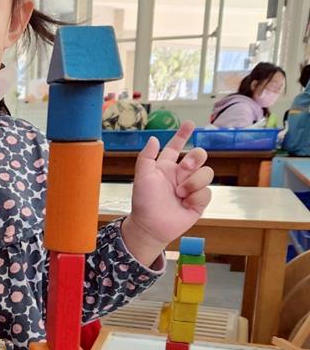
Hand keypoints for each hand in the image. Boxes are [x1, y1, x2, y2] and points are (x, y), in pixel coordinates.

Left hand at [122, 121, 213, 266]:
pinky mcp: (199, 202)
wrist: (150, 226)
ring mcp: (191, 188)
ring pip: (207, 173)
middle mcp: (181, 175)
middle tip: (186, 167)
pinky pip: (207, 192)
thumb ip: (146, 157)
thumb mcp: (142, 177)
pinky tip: (186, 204)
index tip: (190, 123)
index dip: (183, 135)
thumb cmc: (143, 202)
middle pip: (199, 155)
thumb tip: (153, 138)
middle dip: (196, 157)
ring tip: (180, 193)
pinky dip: (196, 197)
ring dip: (194, 181)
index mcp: (166, 166)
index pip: (176, 146)